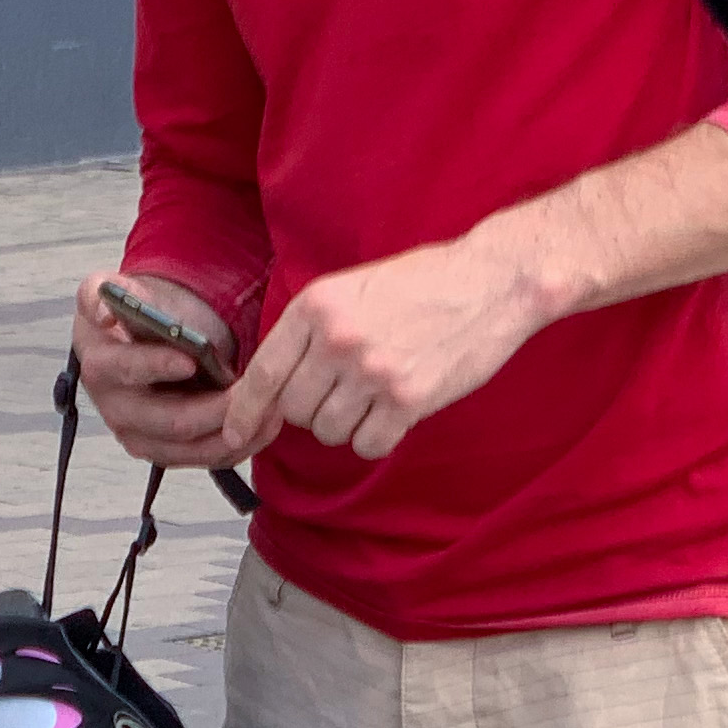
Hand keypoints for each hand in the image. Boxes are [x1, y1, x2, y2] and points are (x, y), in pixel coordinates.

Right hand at [71, 273, 262, 470]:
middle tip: (251, 391)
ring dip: (235, 433)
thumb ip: (98, 293)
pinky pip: (205, 459)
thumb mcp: (110, 292)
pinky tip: (265, 426)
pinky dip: (239, 446)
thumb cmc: (132, 314)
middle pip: (170, 421)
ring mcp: (140, 436)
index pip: (127, 371)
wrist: (140, 339)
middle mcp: (116, 409)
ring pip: (193, 449)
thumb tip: (104, 314)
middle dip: (216, 410)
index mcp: (101, 366)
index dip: (158, 366)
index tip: (191, 360)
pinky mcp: (164, 452)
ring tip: (270, 410)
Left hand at [224, 237, 543, 463]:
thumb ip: (309, 332)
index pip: (263, 373)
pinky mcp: (409, 399)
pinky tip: (393, 411)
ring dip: (345, 424)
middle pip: (294, 410)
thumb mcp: (350, 289)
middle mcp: (337, 340)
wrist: (491, 282)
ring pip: (328, 431)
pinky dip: (376, 437)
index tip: (236, 433)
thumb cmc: (421, 284)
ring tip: (373, 393)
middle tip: (341, 391)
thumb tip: (270, 386)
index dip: (245, 411)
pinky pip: (368, 445)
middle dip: (310, 410)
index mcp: (315, 307)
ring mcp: (372, 371)